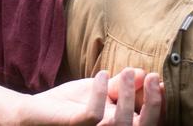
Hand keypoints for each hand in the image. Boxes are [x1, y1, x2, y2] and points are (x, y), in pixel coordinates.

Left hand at [22, 68, 162, 125]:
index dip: (158, 107)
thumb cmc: (67, 106)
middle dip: (151, 104)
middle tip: (152, 77)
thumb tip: (143, 73)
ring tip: (126, 71)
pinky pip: (93, 116)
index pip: (146, 124)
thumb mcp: (99, 93)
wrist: (32, 113)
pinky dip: (100, 92)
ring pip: (119, 123)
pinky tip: (100, 74)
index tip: (159, 81)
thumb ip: (119, 87)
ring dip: (126, 94)